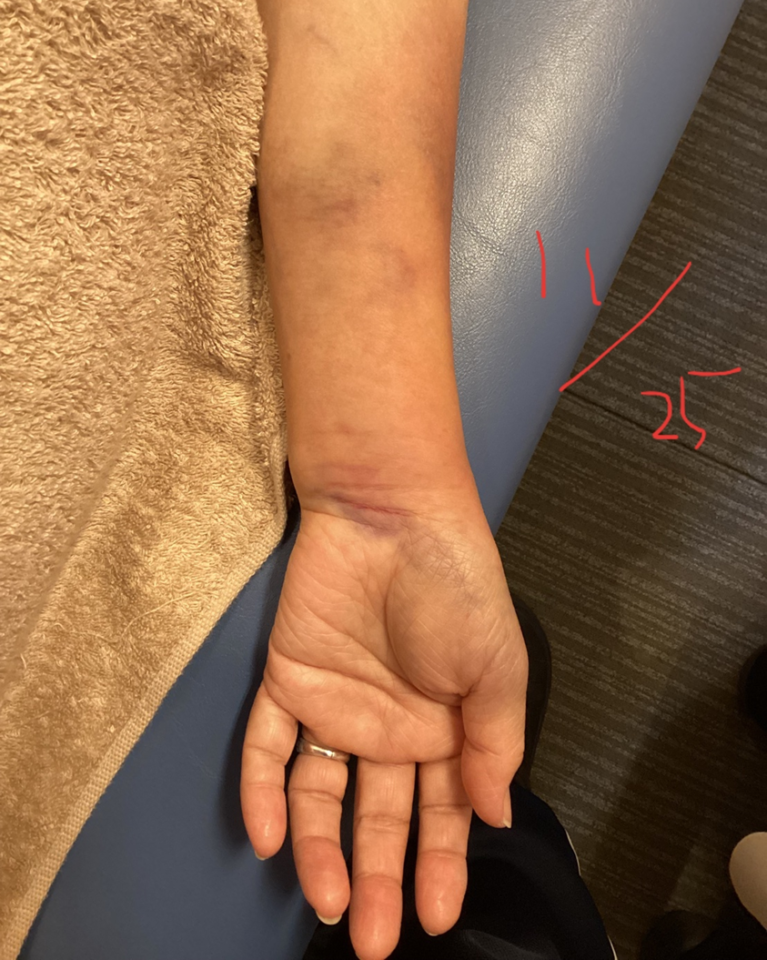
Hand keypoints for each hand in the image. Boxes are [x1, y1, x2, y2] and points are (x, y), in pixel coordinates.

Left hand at [240, 490, 527, 959]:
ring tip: (329, 906)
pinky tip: (270, 839)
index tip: (438, 919)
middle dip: (383, 879)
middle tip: (376, 940)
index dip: (442, 865)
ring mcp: (336, 706)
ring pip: (322, 795)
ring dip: (322, 852)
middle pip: (381, 816)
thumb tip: (493, 817)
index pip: (443, 812)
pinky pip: (268, 747)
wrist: (391, 514)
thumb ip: (494, 745)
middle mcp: (390, 726)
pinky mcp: (288, 681)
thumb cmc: (456, 585)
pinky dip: (264, 792)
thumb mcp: (497, 667)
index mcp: (445, 725)